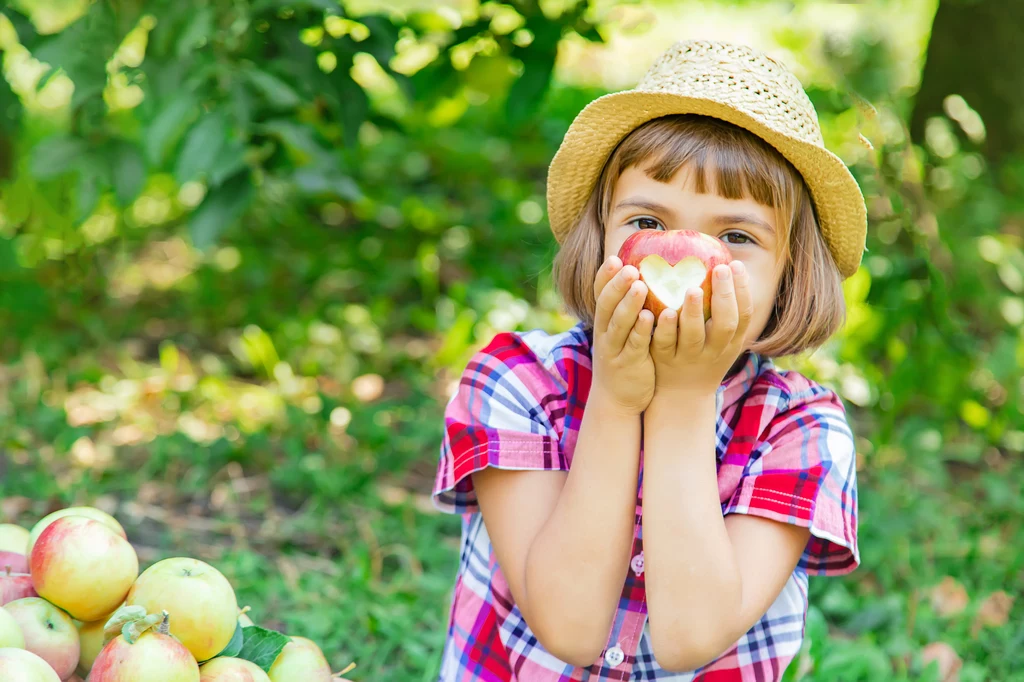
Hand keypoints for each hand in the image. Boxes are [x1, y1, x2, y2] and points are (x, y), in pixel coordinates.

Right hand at [590, 255, 655, 415]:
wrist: (616, 399)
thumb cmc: (625, 357)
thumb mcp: (622, 331)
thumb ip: (630, 308)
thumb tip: (648, 275)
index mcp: (604, 321)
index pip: (600, 294)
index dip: (604, 277)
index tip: (614, 258)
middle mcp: (605, 332)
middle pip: (607, 305)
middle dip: (616, 285)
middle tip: (628, 267)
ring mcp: (615, 349)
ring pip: (619, 323)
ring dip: (628, 304)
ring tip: (639, 285)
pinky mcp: (629, 364)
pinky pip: (635, 345)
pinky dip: (641, 330)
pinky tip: (650, 317)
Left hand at [649, 260, 752, 396]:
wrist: (682, 397)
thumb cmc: (702, 355)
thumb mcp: (721, 340)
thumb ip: (723, 310)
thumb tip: (722, 264)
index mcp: (730, 342)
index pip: (744, 315)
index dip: (743, 290)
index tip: (735, 264)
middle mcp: (713, 350)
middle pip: (725, 324)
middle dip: (724, 296)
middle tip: (719, 268)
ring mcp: (688, 356)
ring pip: (694, 335)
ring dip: (694, 312)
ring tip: (692, 290)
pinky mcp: (665, 360)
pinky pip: (665, 344)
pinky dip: (665, 328)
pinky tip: (664, 312)